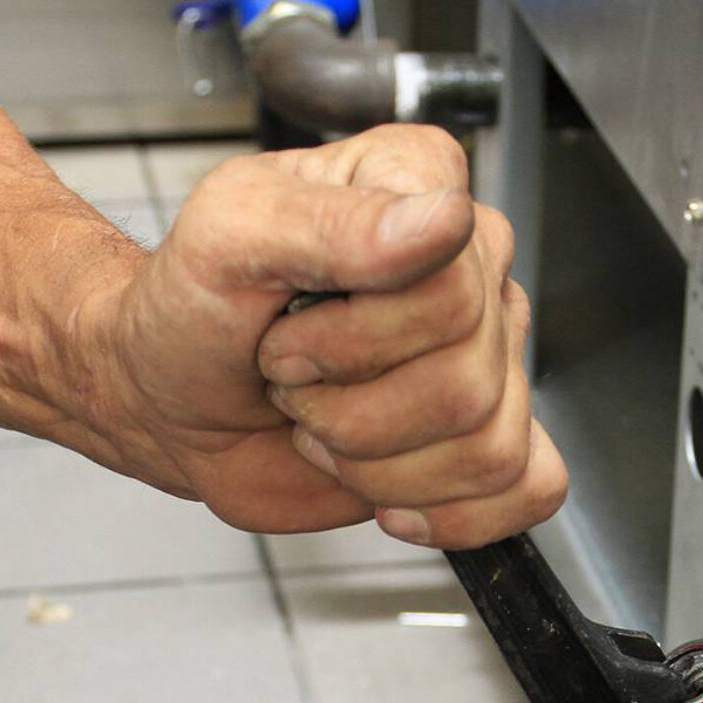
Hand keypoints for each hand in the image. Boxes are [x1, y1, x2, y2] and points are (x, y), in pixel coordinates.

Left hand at [92, 124, 567, 547]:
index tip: (283, 333)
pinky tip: (390, 495)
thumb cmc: (194, 310)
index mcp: (421, 188)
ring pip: (489, 450)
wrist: (173, 400)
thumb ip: (331, 223)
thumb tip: (443, 219)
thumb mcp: (229, 238)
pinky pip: (529, 489)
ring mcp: (488, 359)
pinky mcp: (484, 438)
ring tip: (326, 429)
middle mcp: (472, 270)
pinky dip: (453, 515)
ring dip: (380, 468)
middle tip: (296, 386)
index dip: (355, 341)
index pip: (451, 291)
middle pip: (469, 383)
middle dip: (353, 414)